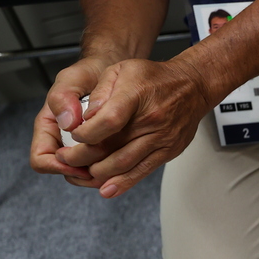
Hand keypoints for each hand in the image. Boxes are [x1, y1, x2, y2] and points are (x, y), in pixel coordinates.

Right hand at [30, 56, 116, 185]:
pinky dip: (109, 166)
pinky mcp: (99, 147)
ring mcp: (80, 145)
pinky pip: (100, 166)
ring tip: (114, 164)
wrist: (109, 71)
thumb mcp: (71, 79)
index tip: (78, 163)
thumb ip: (62, 98)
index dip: (57, 166)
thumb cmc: (87, 74)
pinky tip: (122, 157)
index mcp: (48, 128)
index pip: (41, 159)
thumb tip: (66, 124)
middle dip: (81, 174)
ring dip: (97, 173)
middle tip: (102, 168)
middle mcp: (62, 140)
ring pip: (82, 173)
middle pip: (63, 171)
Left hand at [58, 57, 211, 197]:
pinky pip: (143, 171)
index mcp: (137, 95)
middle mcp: (151, 120)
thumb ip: (100, 91)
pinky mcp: (168, 151)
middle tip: (66, 158)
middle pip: (112, 147)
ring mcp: (161, 138)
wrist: (193, 86)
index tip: (75, 135)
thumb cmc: (155, 78)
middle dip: (81, 157)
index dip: (85, 133)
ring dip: (98, 172)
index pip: (108, 121)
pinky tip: (107, 188)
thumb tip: (85, 117)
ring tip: (81, 171)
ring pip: (124, 164)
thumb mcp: (122, 70)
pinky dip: (123, 183)